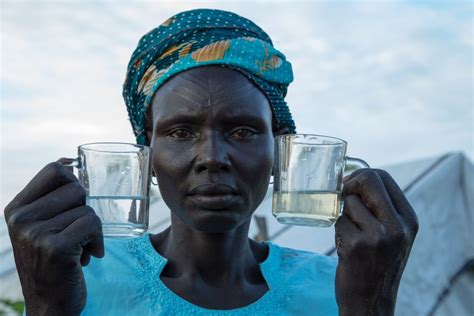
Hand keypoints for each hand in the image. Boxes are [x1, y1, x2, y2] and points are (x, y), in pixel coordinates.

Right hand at [4, 161, 103, 315]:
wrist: (50, 305)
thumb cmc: (53, 262)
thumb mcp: (42, 226)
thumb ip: (52, 196)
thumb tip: (69, 160)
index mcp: (17, 208)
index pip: (54, 170)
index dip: (74, 179)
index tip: (75, 200)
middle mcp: (21, 218)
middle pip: (77, 188)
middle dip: (85, 211)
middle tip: (75, 234)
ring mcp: (35, 233)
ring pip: (88, 209)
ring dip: (92, 231)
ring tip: (79, 249)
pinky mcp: (54, 248)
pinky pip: (93, 225)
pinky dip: (98, 242)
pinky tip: (86, 258)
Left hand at [334, 169, 417, 315]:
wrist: (371, 300)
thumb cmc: (377, 263)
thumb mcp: (393, 234)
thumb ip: (381, 207)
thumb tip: (353, 178)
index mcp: (409, 219)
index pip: (384, 177)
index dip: (361, 175)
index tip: (350, 184)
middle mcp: (397, 226)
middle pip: (367, 180)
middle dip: (349, 185)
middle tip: (342, 196)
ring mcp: (377, 236)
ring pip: (348, 202)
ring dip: (343, 214)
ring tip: (351, 233)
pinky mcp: (356, 246)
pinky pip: (338, 221)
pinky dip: (338, 230)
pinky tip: (347, 246)